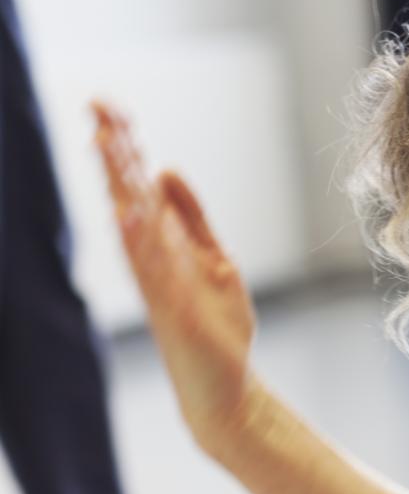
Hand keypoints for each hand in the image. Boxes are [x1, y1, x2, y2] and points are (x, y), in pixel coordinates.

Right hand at [92, 100, 256, 445]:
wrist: (226, 387)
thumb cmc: (216, 325)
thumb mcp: (212, 257)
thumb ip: (190, 216)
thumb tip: (166, 169)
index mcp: (162, 244)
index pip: (136, 185)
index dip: (123, 147)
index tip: (107, 106)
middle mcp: (151, 259)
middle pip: (127, 196)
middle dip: (114, 153)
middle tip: (97, 107)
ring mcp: (158, 284)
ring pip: (133, 226)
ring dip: (120, 185)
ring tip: (107, 146)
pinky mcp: (172, 310)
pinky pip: (152, 270)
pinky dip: (141, 242)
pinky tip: (130, 213)